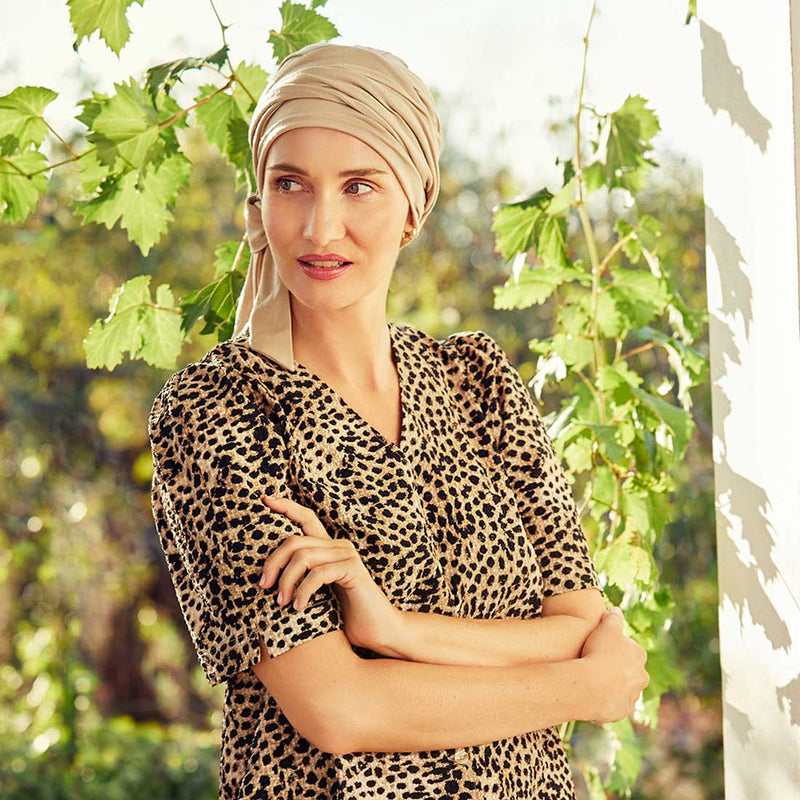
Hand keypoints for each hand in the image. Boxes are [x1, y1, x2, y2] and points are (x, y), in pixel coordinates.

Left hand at [258, 494, 404, 653]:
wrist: (378, 632)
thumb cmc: (345, 619)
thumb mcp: (318, 597)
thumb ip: (301, 582)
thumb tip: (266, 581)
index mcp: (329, 549)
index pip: (306, 518)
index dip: (286, 506)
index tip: (265, 499)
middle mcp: (338, 546)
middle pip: (294, 541)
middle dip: (273, 562)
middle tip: (263, 586)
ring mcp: (347, 555)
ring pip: (303, 557)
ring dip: (286, 580)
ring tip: (281, 602)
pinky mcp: (353, 569)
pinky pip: (318, 573)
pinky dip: (303, 591)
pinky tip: (298, 608)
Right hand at [579, 606, 649, 723]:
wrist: (589, 685)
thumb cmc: (597, 652)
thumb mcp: (605, 626)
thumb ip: (613, 617)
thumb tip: (616, 610)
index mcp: (639, 656)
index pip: (628, 649)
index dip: (612, 647)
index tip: (598, 647)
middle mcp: (641, 678)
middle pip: (628, 671)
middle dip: (616, 668)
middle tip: (595, 663)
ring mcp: (631, 697)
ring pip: (621, 689)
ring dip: (611, 686)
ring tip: (591, 680)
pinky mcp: (621, 712)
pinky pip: (612, 704)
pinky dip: (604, 700)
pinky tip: (590, 693)